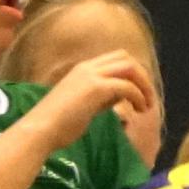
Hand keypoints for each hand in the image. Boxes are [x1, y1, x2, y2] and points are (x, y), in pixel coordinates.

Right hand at [29, 49, 155, 154]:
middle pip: (126, 58)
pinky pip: (127, 86)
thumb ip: (102, 98)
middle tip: (147, 97)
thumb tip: (121, 95)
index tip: (140, 92)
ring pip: (129, 67)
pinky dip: (138, 96)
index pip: (115, 58)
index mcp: (83, 69)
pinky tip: (140, 110)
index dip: (132, 72)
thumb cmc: (58, 124)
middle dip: (142, 76)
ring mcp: (91, 76)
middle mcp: (88, 67)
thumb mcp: (83, 105)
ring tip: (147, 105)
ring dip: (144, 85)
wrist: (41, 130)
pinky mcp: (96, 89)